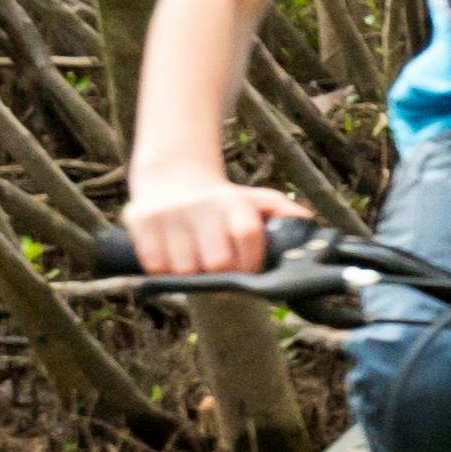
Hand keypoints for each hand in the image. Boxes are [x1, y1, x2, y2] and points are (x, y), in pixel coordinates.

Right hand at [122, 168, 295, 279]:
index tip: (247, 271)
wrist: (173, 176)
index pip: (248, 237)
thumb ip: (284, 215)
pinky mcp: (140, 220)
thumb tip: (310, 226)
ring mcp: (169, 212)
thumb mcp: (256, 200)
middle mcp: (201, 205)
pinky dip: (163, 271)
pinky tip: (172, 257)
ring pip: (184, 270)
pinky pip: (154, 266)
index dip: (251, 263)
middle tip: (219, 270)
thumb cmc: (222, 200)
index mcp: (233, 202)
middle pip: (217, 263)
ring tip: (195, 260)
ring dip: (191, 275)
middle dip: (220, 275)